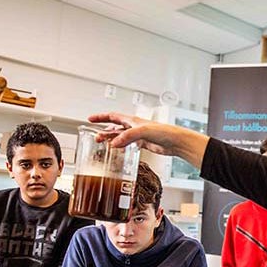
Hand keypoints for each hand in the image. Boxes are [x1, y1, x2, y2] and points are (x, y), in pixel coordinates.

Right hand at [87, 112, 207, 167]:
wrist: (176, 141)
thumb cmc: (164, 132)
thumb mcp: (142, 131)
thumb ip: (127, 136)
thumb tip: (113, 143)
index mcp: (132, 120)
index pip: (112, 116)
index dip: (100, 117)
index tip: (90, 119)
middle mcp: (134, 126)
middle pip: (114, 128)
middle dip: (103, 131)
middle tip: (95, 138)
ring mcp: (138, 135)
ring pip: (120, 137)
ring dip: (111, 140)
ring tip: (102, 145)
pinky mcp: (143, 144)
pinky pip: (128, 144)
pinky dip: (121, 147)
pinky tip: (117, 150)